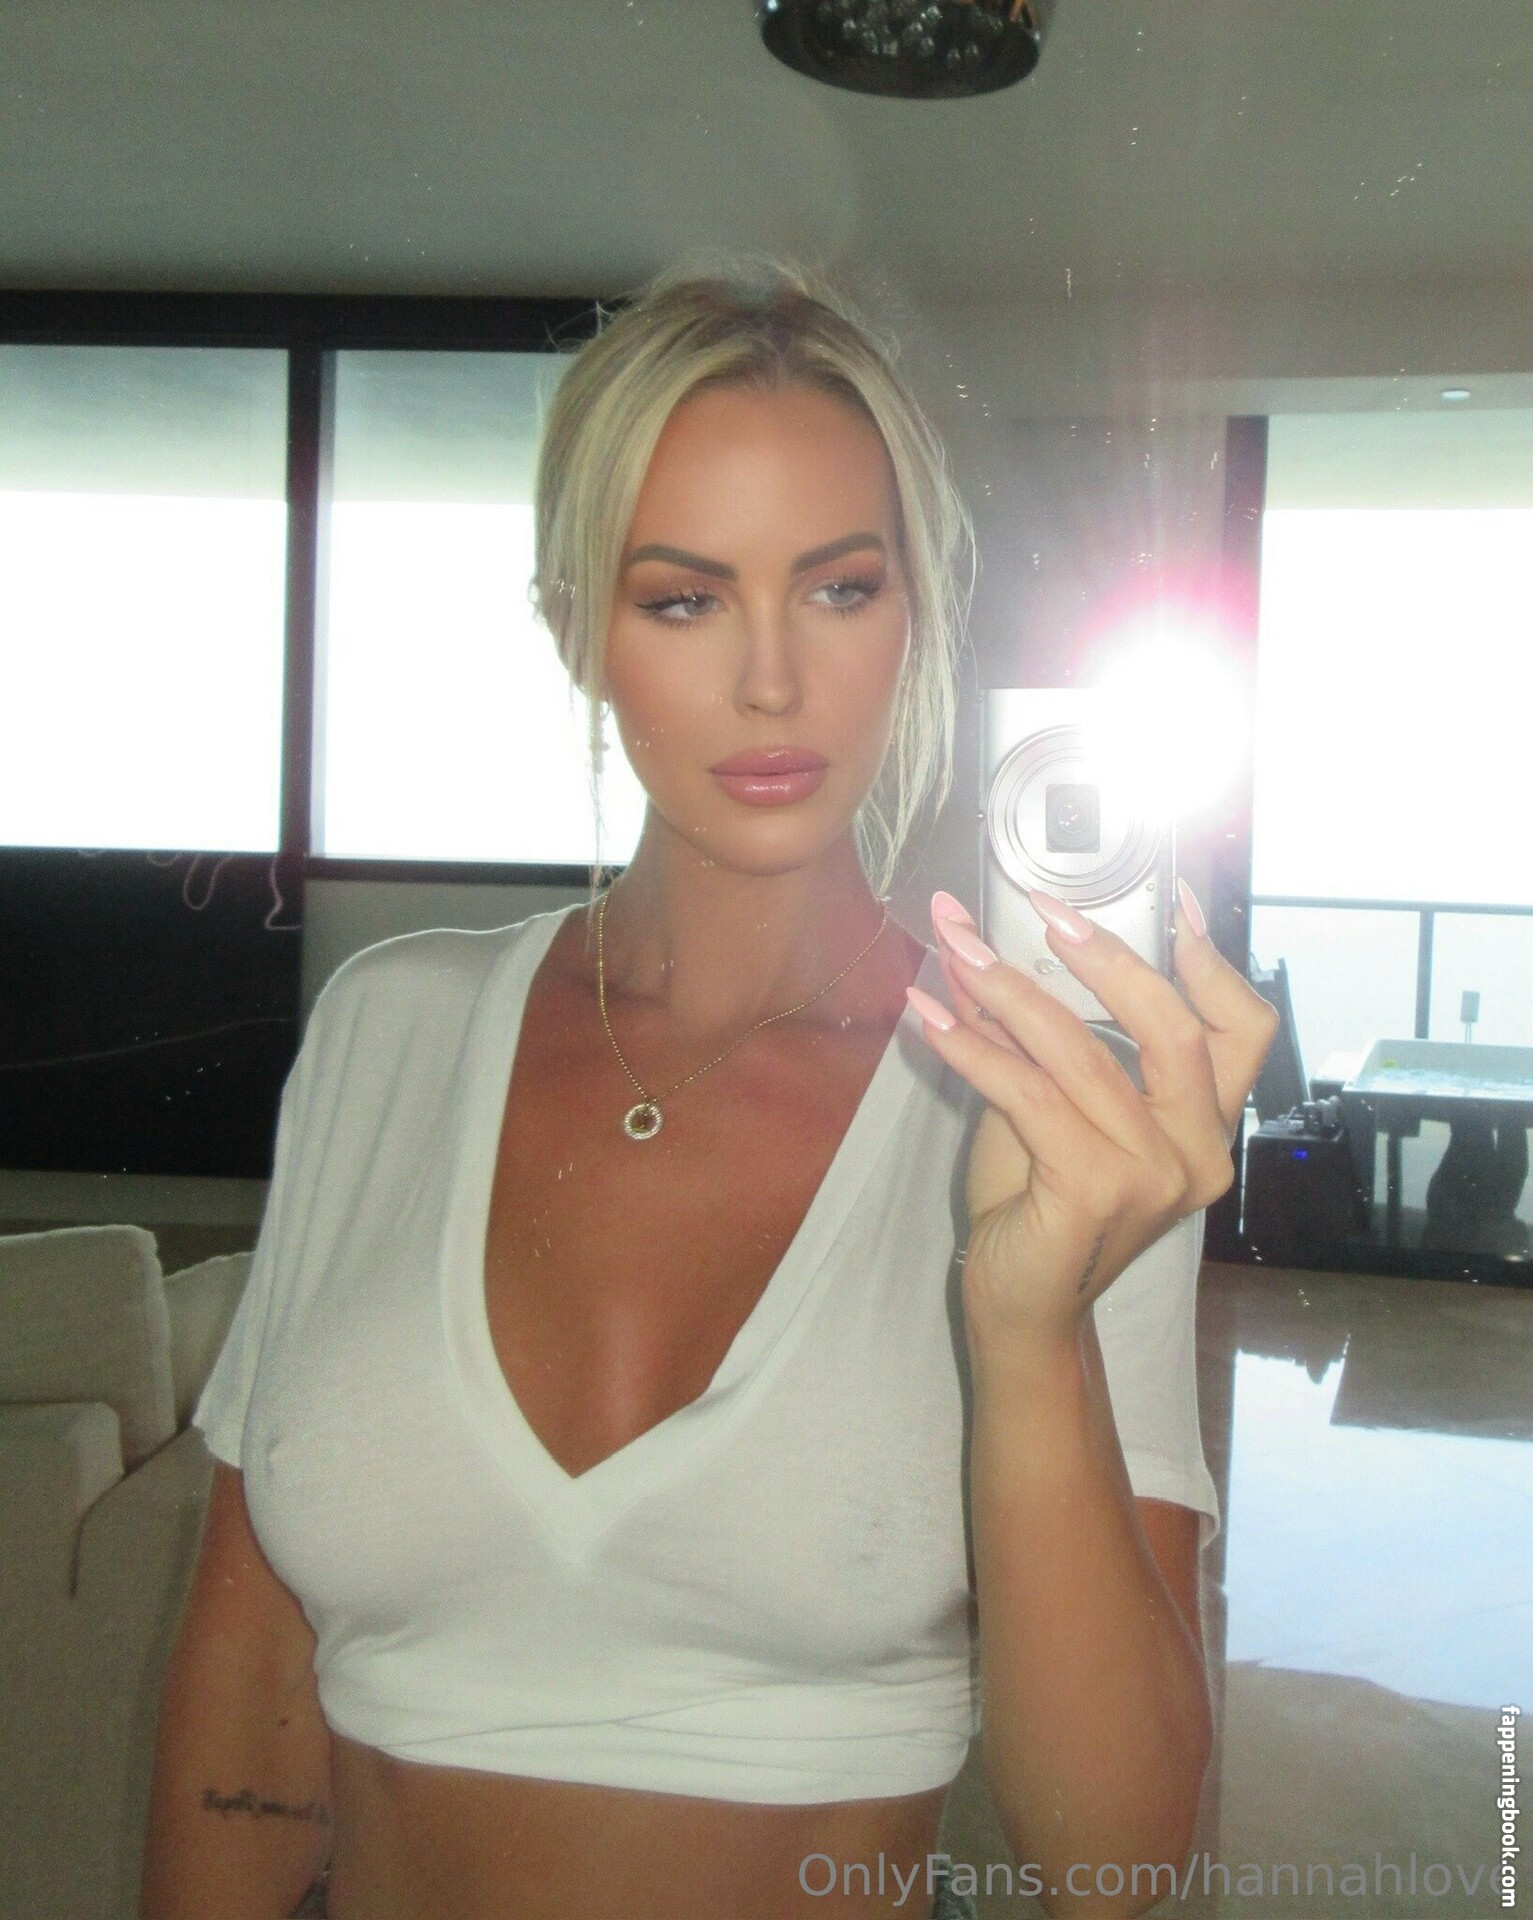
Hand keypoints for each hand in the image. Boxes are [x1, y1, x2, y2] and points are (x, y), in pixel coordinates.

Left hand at [907, 883, 1280, 1348]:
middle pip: (1174, 1028)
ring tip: (959, 950)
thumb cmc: (1039, 1206)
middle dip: (1105, 957)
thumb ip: (1042, 1041)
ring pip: (1086, 1055)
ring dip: (1011, 992)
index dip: (1213, 961)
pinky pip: (1030, 1094)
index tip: (1175, 898)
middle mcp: (1197, 1151)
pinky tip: (931, 1018)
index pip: (1242, 1031)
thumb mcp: (1050, 1108)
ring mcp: (1155, 1176)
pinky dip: (974, 1047)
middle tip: (1044, 910)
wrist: (1023, 1307)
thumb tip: (989, 952)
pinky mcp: (1098, 1191)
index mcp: (1205, 1127)